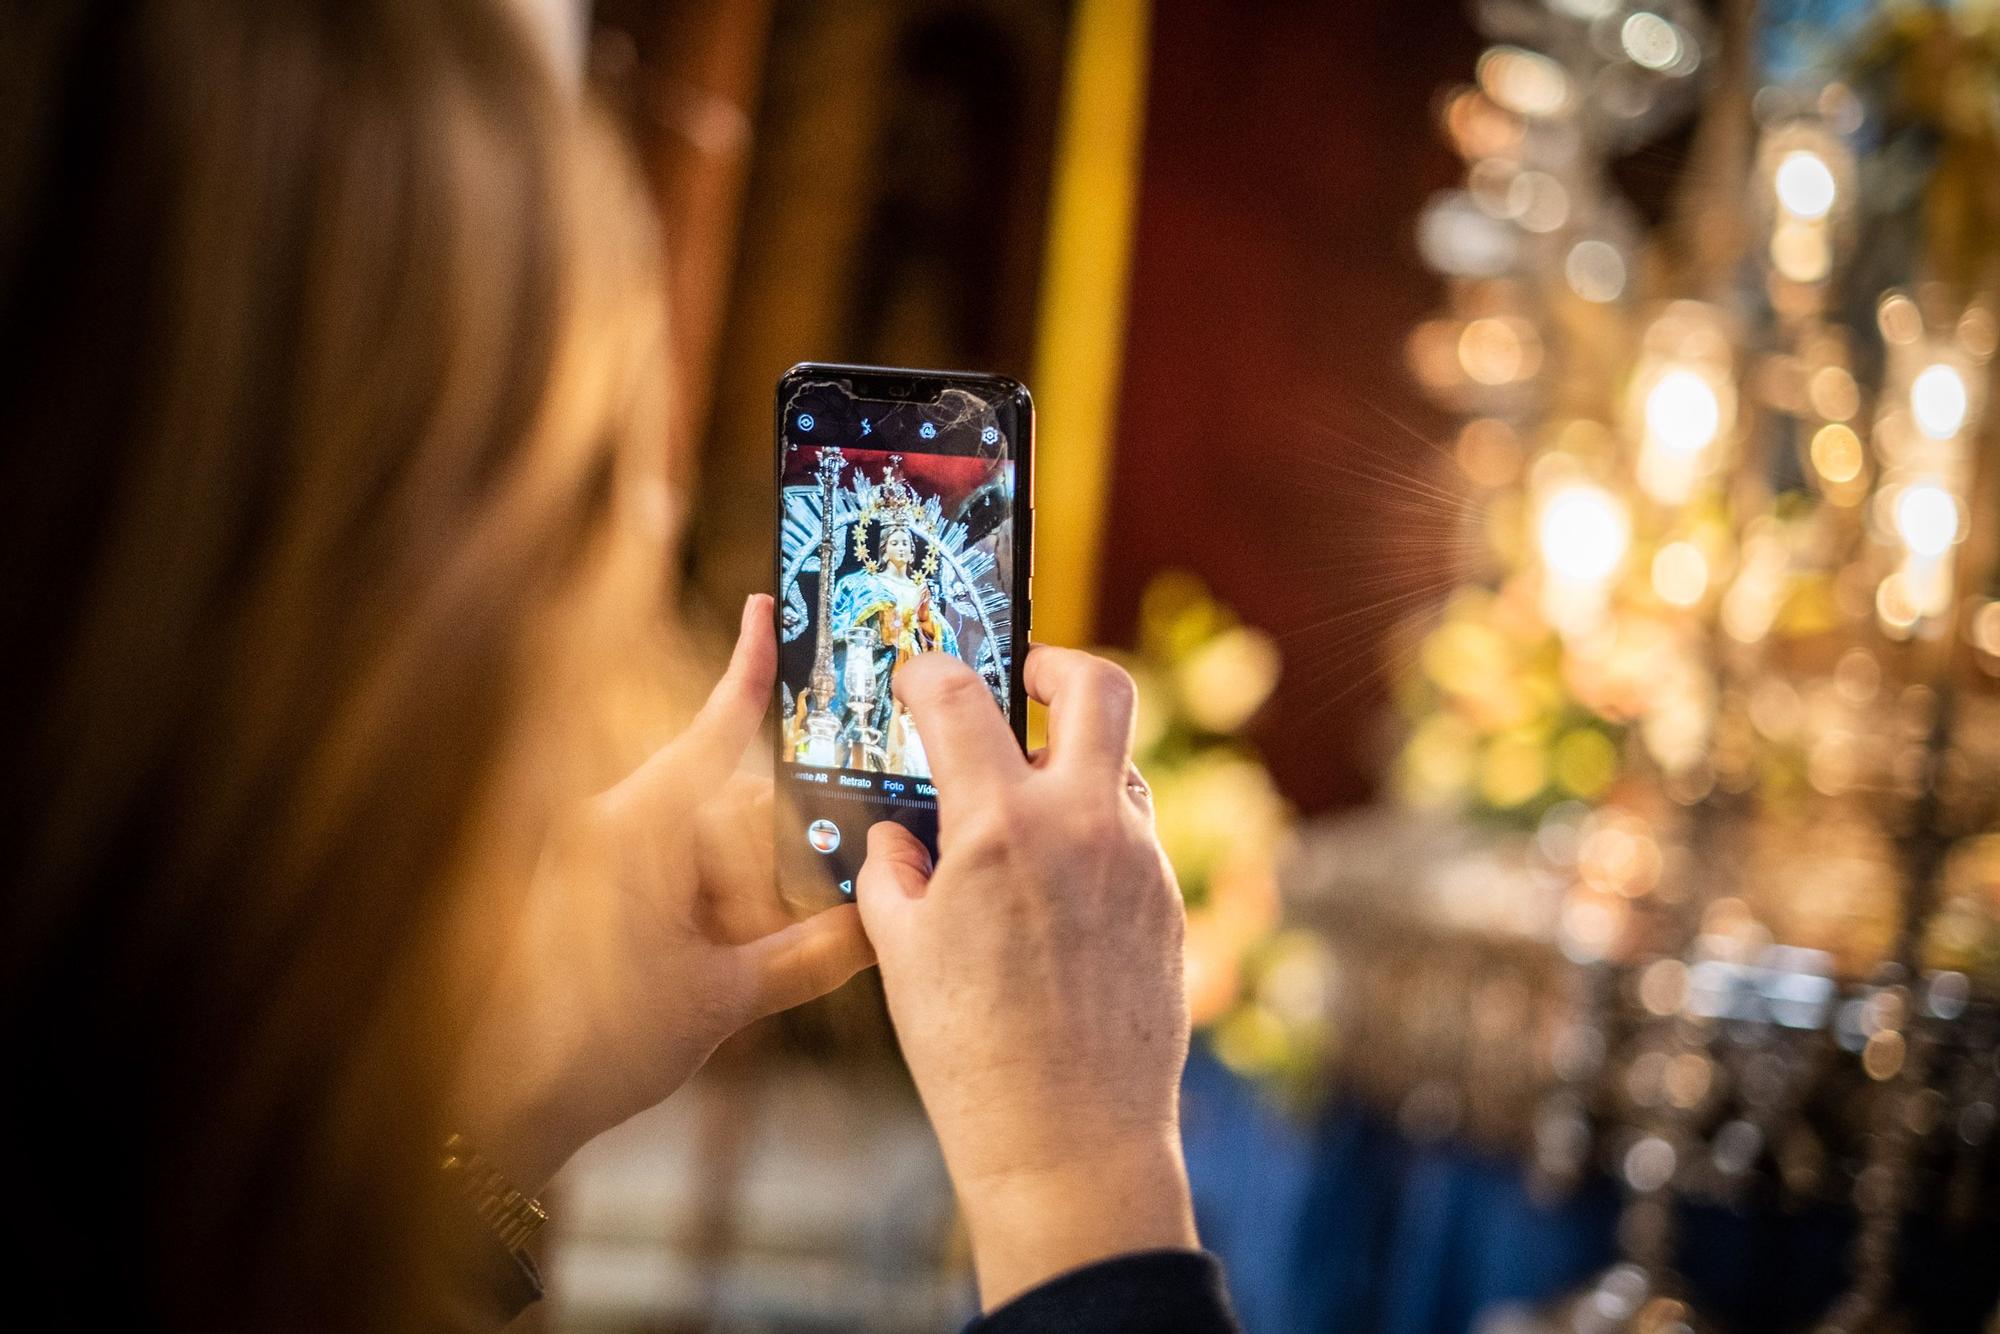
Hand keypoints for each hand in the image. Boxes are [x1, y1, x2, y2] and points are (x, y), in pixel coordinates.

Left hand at [456, 595, 873, 1188]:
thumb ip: (814, 953)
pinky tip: (725, 953)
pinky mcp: (592, 884)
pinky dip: (713, 902)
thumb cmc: (601, 1043)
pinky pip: (674, 870)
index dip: (749, 671)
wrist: (506, 1100)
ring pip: (706, 844)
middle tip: (818, 913)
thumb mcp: (727, 1000)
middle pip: (730, 804)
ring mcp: (599, 853)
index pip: (716, 734)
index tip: (766, 609)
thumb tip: (887, 923)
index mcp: (641, 828)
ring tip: (747, 959)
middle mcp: (616, 824)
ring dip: (746, 893)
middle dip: (779, 856)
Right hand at [857, 647, 1196, 1309]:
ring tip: (1028, 804)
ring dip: (1075, 762)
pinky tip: (1056, 884)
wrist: (1070, 1144)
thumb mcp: (901, 952)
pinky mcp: (1169, 901)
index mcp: (1000, 826)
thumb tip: (900, 835)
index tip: (917, 676)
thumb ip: (892, 871)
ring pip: (1120, 766)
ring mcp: (1139, 860)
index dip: (930, 671)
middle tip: (1025, 681)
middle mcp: (1082, 824)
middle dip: (1057, 665)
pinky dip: (1094, 832)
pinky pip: (1133, 835)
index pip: (960, 698)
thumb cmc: (970, 1054)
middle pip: (1098, 686)